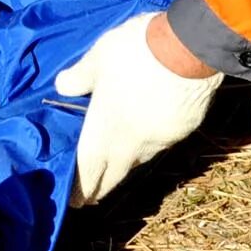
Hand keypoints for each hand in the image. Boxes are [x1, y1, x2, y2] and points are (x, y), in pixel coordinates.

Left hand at [53, 12, 220, 204]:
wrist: (188, 48)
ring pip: (139, 160)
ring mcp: (159, 139)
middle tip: (93, 198)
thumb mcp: (99, 57)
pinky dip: (151, 143)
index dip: (81, 186)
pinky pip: (161, 143)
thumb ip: (80, 76)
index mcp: (104, 128)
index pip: (88, 168)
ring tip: (119, 166)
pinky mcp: (183, 130)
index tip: (76, 201)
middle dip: (102, 187)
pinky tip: (150, 135)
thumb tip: (62, 86)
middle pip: (115, 174)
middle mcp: (131, 142)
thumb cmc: (135, 51)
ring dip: (127, 165)